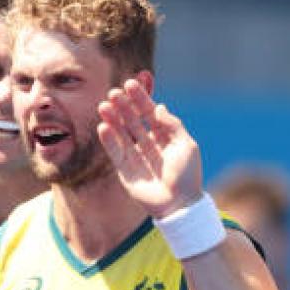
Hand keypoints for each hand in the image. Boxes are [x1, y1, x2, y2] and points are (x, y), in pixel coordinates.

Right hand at [97, 79, 203, 218]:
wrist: (180, 204)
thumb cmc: (187, 175)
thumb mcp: (185, 145)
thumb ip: (172, 125)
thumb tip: (159, 106)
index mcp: (164, 136)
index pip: (149, 113)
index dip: (140, 99)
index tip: (131, 84)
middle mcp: (148, 143)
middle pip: (132, 120)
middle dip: (123, 106)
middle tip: (114, 93)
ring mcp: (135, 156)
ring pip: (121, 133)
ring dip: (112, 119)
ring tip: (104, 106)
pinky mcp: (125, 170)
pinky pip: (115, 152)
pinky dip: (108, 139)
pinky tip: (103, 126)